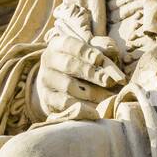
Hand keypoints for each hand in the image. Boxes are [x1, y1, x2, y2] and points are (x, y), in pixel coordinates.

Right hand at [35, 5, 125, 120]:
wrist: (58, 87)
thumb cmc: (80, 65)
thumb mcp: (88, 52)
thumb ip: (101, 47)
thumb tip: (111, 49)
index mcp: (58, 44)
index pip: (71, 44)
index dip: (86, 52)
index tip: (101, 59)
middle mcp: (48, 60)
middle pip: (69, 64)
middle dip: (91, 73)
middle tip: (108, 80)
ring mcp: (46, 80)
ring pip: (68, 86)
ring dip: (91, 92)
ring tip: (107, 96)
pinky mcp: (47, 98)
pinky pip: (64, 103)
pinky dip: (82, 108)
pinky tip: (95, 111)